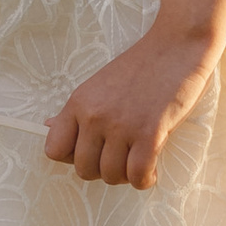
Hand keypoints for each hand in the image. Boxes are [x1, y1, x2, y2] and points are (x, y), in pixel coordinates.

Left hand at [45, 21, 216, 189]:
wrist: (176, 46)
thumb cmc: (140, 67)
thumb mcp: (98, 85)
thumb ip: (76, 111)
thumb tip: (48, 126)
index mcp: (78, 103)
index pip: (54, 150)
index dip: (72, 158)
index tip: (92, 152)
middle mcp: (95, 116)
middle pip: (84, 170)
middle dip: (103, 171)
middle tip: (121, 158)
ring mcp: (121, 126)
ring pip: (111, 176)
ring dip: (126, 176)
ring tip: (137, 161)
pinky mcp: (149, 134)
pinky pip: (137, 176)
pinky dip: (145, 180)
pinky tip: (152, 170)